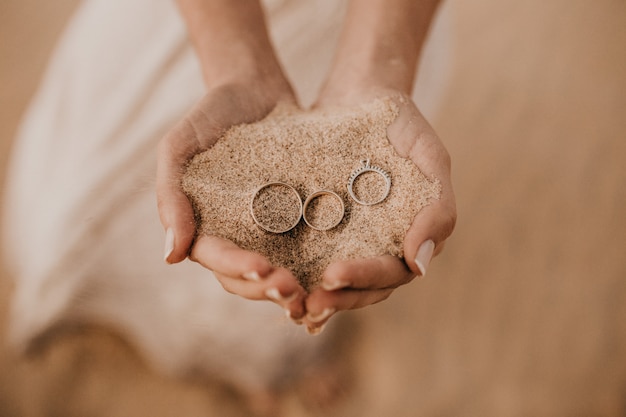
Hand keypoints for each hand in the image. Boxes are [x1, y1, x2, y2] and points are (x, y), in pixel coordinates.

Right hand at [156, 79, 307, 319]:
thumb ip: (170, 196)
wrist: (253, 89)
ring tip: (313, 295)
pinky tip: (334, 274)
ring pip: (276, 271)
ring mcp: (266, 230)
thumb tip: (171, 257)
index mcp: (203, 226)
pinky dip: (315, 265)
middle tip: (293, 292)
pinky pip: (304, 248)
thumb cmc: (208, 115)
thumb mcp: (179, 147)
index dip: (237, 268)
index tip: (261, 269)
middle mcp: (235, 235)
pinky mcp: (296, 219)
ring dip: (291, 288)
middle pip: (246, 277)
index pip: (216, 258)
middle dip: (267, 288)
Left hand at [302, 90, 456, 333]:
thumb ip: (437, 209)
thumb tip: (420, 266)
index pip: (392, 273)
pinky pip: (307, 255)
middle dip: (335, 299)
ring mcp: (350, 238)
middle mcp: (380, 245)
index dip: (364, 279)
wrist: (362, 92)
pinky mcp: (320, 226)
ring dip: (312, 295)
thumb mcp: (429, 158)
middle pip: (362, 288)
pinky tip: (269, 277)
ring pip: (334, 280)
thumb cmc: (402, 123)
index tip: (333, 276)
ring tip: (285, 300)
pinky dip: (294, 271)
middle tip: (306, 305)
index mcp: (411, 237)